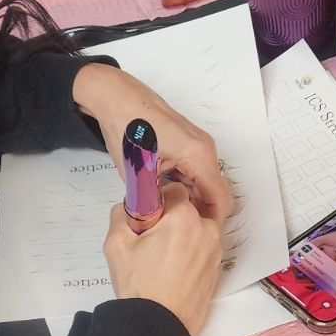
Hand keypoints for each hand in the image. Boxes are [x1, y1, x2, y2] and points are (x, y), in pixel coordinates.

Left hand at [72, 62, 233, 224]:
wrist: (116, 97)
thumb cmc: (127, 129)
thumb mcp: (139, 176)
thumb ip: (157, 205)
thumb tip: (164, 228)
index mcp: (199, 156)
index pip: (220, 200)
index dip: (209, 223)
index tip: (194, 237)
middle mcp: (205, 149)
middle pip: (214, 193)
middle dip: (199, 214)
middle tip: (177, 231)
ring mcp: (199, 144)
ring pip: (204, 183)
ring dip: (191, 201)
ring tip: (169, 216)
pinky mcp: (189, 142)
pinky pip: (196, 172)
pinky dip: (186, 188)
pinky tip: (165, 196)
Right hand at [104, 183, 221, 335]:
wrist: (157, 326)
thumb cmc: (140, 287)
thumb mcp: (116, 244)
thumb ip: (122, 213)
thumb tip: (130, 207)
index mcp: (184, 217)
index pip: (174, 190)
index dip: (158, 201)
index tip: (148, 217)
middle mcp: (206, 230)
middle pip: (189, 209)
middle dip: (171, 218)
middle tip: (152, 239)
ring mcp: (214, 250)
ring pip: (197, 229)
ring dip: (183, 235)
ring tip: (162, 258)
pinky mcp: (216, 268)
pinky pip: (203, 248)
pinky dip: (190, 252)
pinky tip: (173, 269)